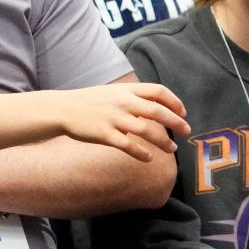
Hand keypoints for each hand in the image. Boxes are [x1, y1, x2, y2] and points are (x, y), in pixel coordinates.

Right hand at [58, 83, 189, 161]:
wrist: (62, 109)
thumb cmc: (88, 102)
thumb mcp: (112, 93)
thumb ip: (132, 98)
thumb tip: (153, 109)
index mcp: (126, 90)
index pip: (158, 91)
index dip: (174, 102)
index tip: (183, 113)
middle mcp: (122, 102)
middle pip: (158, 111)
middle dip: (176, 122)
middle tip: (186, 132)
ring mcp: (113, 119)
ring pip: (146, 131)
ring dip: (163, 141)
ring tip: (171, 149)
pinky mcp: (104, 134)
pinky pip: (128, 145)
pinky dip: (141, 153)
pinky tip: (149, 159)